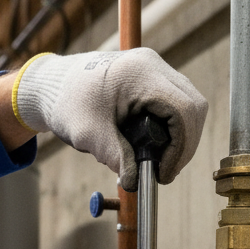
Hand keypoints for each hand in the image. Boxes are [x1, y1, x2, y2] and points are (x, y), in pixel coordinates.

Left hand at [12, 49, 207, 190]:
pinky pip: (176, 103)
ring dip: (180, 136)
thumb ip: (116, 157)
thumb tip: (135, 182)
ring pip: (189, 105)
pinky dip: (172, 128)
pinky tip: (155, 146)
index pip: (183, 110)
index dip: (182, 147)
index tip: (164, 173)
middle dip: (185, 144)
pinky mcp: (153, 78)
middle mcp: (154, 66)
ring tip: (159, 161)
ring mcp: (155, 69)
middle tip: (163, 171)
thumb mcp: (89, 135)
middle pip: (194, 107)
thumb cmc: (67, 103)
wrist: (55, 84)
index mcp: (140, 74)